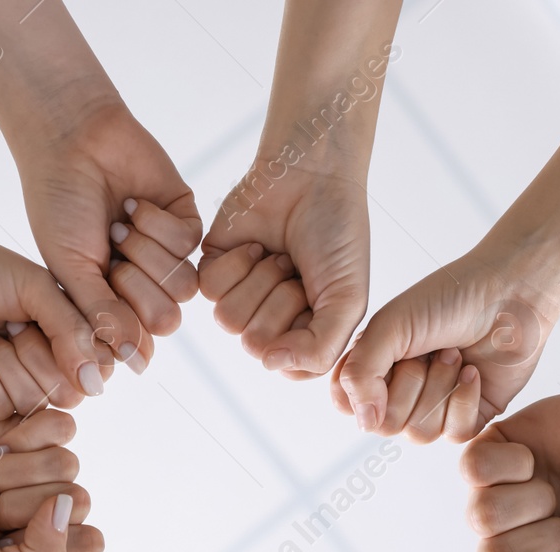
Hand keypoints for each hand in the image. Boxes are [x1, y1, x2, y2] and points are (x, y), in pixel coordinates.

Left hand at [0, 214, 104, 420]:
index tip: (47, 322)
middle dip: (35, 355)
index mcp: (65, 334)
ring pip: (32, 403)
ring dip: (4, 364)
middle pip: (67, 393)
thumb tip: (95, 382)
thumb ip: (73, 330)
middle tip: (8, 326)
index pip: (96, 369)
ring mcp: (10, 386)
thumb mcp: (35, 287)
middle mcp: (42, 365)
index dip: (78, 353)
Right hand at [0, 410, 101, 551]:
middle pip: (79, 499)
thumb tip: (67, 508)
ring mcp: (34, 470)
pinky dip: (31, 435)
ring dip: (20, 470)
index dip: (53, 541)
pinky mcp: (22, 431)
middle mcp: (44, 511)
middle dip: (26, 505)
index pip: (89, 544)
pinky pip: (62, 426)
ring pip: (69, 463)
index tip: (5, 541)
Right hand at [13, 99, 201, 377]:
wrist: (72, 141)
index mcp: (110, 303)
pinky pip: (189, 246)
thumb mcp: (69, 269)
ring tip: (118, 226)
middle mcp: (142, 285)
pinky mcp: (187, 225)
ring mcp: (167, 256)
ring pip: (184, 287)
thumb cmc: (59, 206)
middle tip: (109, 253)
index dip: (121, 326)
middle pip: (165, 320)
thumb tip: (128, 366)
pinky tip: (135, 204)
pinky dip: (158, 224)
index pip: (135, 343)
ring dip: (146, 254)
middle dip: (135, 288)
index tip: (96, 291)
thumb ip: (98, 317)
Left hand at [199, 162, 368, 378]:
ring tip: (280, 257)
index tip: (321, 298)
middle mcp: (269, 322)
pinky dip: (238, 263)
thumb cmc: (338, 236)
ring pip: (230, 321)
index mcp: (303, 335)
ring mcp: (240, 297)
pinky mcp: (213, 270)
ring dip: (261, 281)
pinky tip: (256, 245)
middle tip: (299, 269)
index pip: (289, 367)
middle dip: (283, 300)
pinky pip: (211, 290)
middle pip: (256, 344)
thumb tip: (270, 364)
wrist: (314, 176)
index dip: (305, 333)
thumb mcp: (348, 300)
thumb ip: (321, 348)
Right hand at [332, 244, 557, 439]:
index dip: (364, 390)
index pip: (347, 405)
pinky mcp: (469, 417)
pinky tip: (473, 371)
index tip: (388, 357)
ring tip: (455, 354)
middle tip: (430, 350)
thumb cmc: (449, 299)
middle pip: (385, 425)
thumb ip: (360, 374)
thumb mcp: (389, 326)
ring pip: (420, 433)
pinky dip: (464, 400)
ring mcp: (434, 407)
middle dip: (410, 384)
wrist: (511, 295)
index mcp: (374, 365)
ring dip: (440, 388)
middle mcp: (400, 391)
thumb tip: (364, 423)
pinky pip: (454, 435)